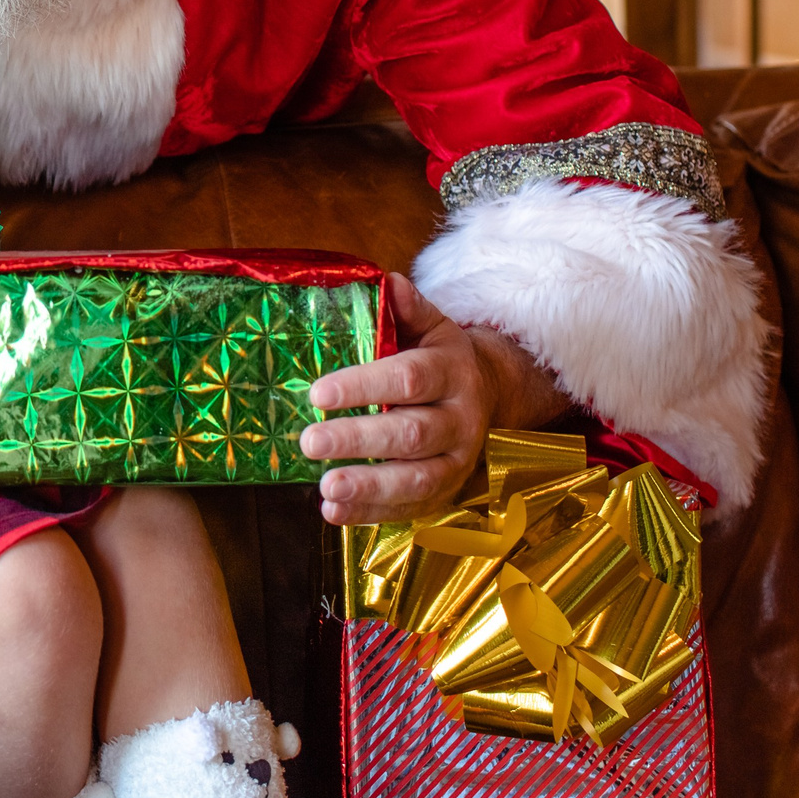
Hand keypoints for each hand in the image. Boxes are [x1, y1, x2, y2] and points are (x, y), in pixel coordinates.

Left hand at [297, 276, 568, 524]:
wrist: (489, 394)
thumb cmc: (440, 357)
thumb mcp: (431, 326)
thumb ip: (407, 308)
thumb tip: (387, 283)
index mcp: (451, 370)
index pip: (408, 378)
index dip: (363, 386)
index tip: (317, 392)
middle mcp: (461, 419)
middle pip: (411, 433)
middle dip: (358, 440)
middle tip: (309, 441)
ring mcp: (458, 460)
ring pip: (417, 479)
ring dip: (369, 487)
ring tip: (326, 487)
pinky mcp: (447, 493)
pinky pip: (411, 508)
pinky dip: (371, 514)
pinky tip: (333, 512)